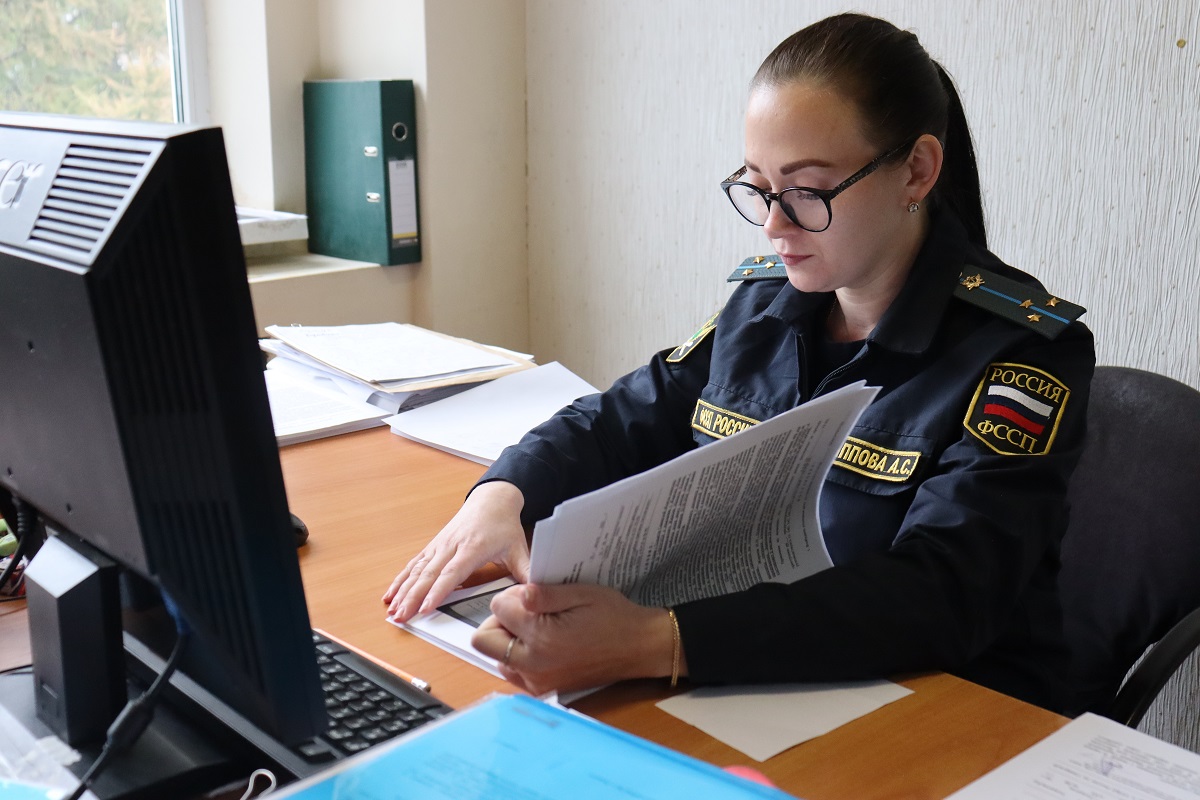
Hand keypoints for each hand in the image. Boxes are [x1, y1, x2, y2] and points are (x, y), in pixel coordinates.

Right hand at [383, 481, 529, 621]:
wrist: (492, 499)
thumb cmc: (503, 524)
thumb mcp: (518, 547)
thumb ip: (526, 572)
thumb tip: (536, 594)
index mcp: (473, 547)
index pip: (452, 572)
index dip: (438, 591)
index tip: (425, 608)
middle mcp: (451, 546)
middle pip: (429, 574)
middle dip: (412, 597)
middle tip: (400, 617)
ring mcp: (440, 546)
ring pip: (417, 570)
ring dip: (403, 591)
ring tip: (391, 610)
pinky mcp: (433, 546)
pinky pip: (414, 564)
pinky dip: (401, 580)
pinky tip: (390, 594)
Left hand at [471, 583, 682, 695]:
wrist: (638, 647)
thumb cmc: (613, 616)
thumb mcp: (581, 594)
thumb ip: (546, 594)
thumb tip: (519, 593)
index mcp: (541, 638)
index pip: (498, 608)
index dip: (513, 595)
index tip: (535, 595)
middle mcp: (533, 665)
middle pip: (485, 639)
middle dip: (501, 620)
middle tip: (529, 611)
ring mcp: (536, 681)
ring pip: (496, 655)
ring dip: (508, 638)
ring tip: (540, 628)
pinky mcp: (542, 689)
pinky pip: (513, 670)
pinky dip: (519, 655)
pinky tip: (544, 644)